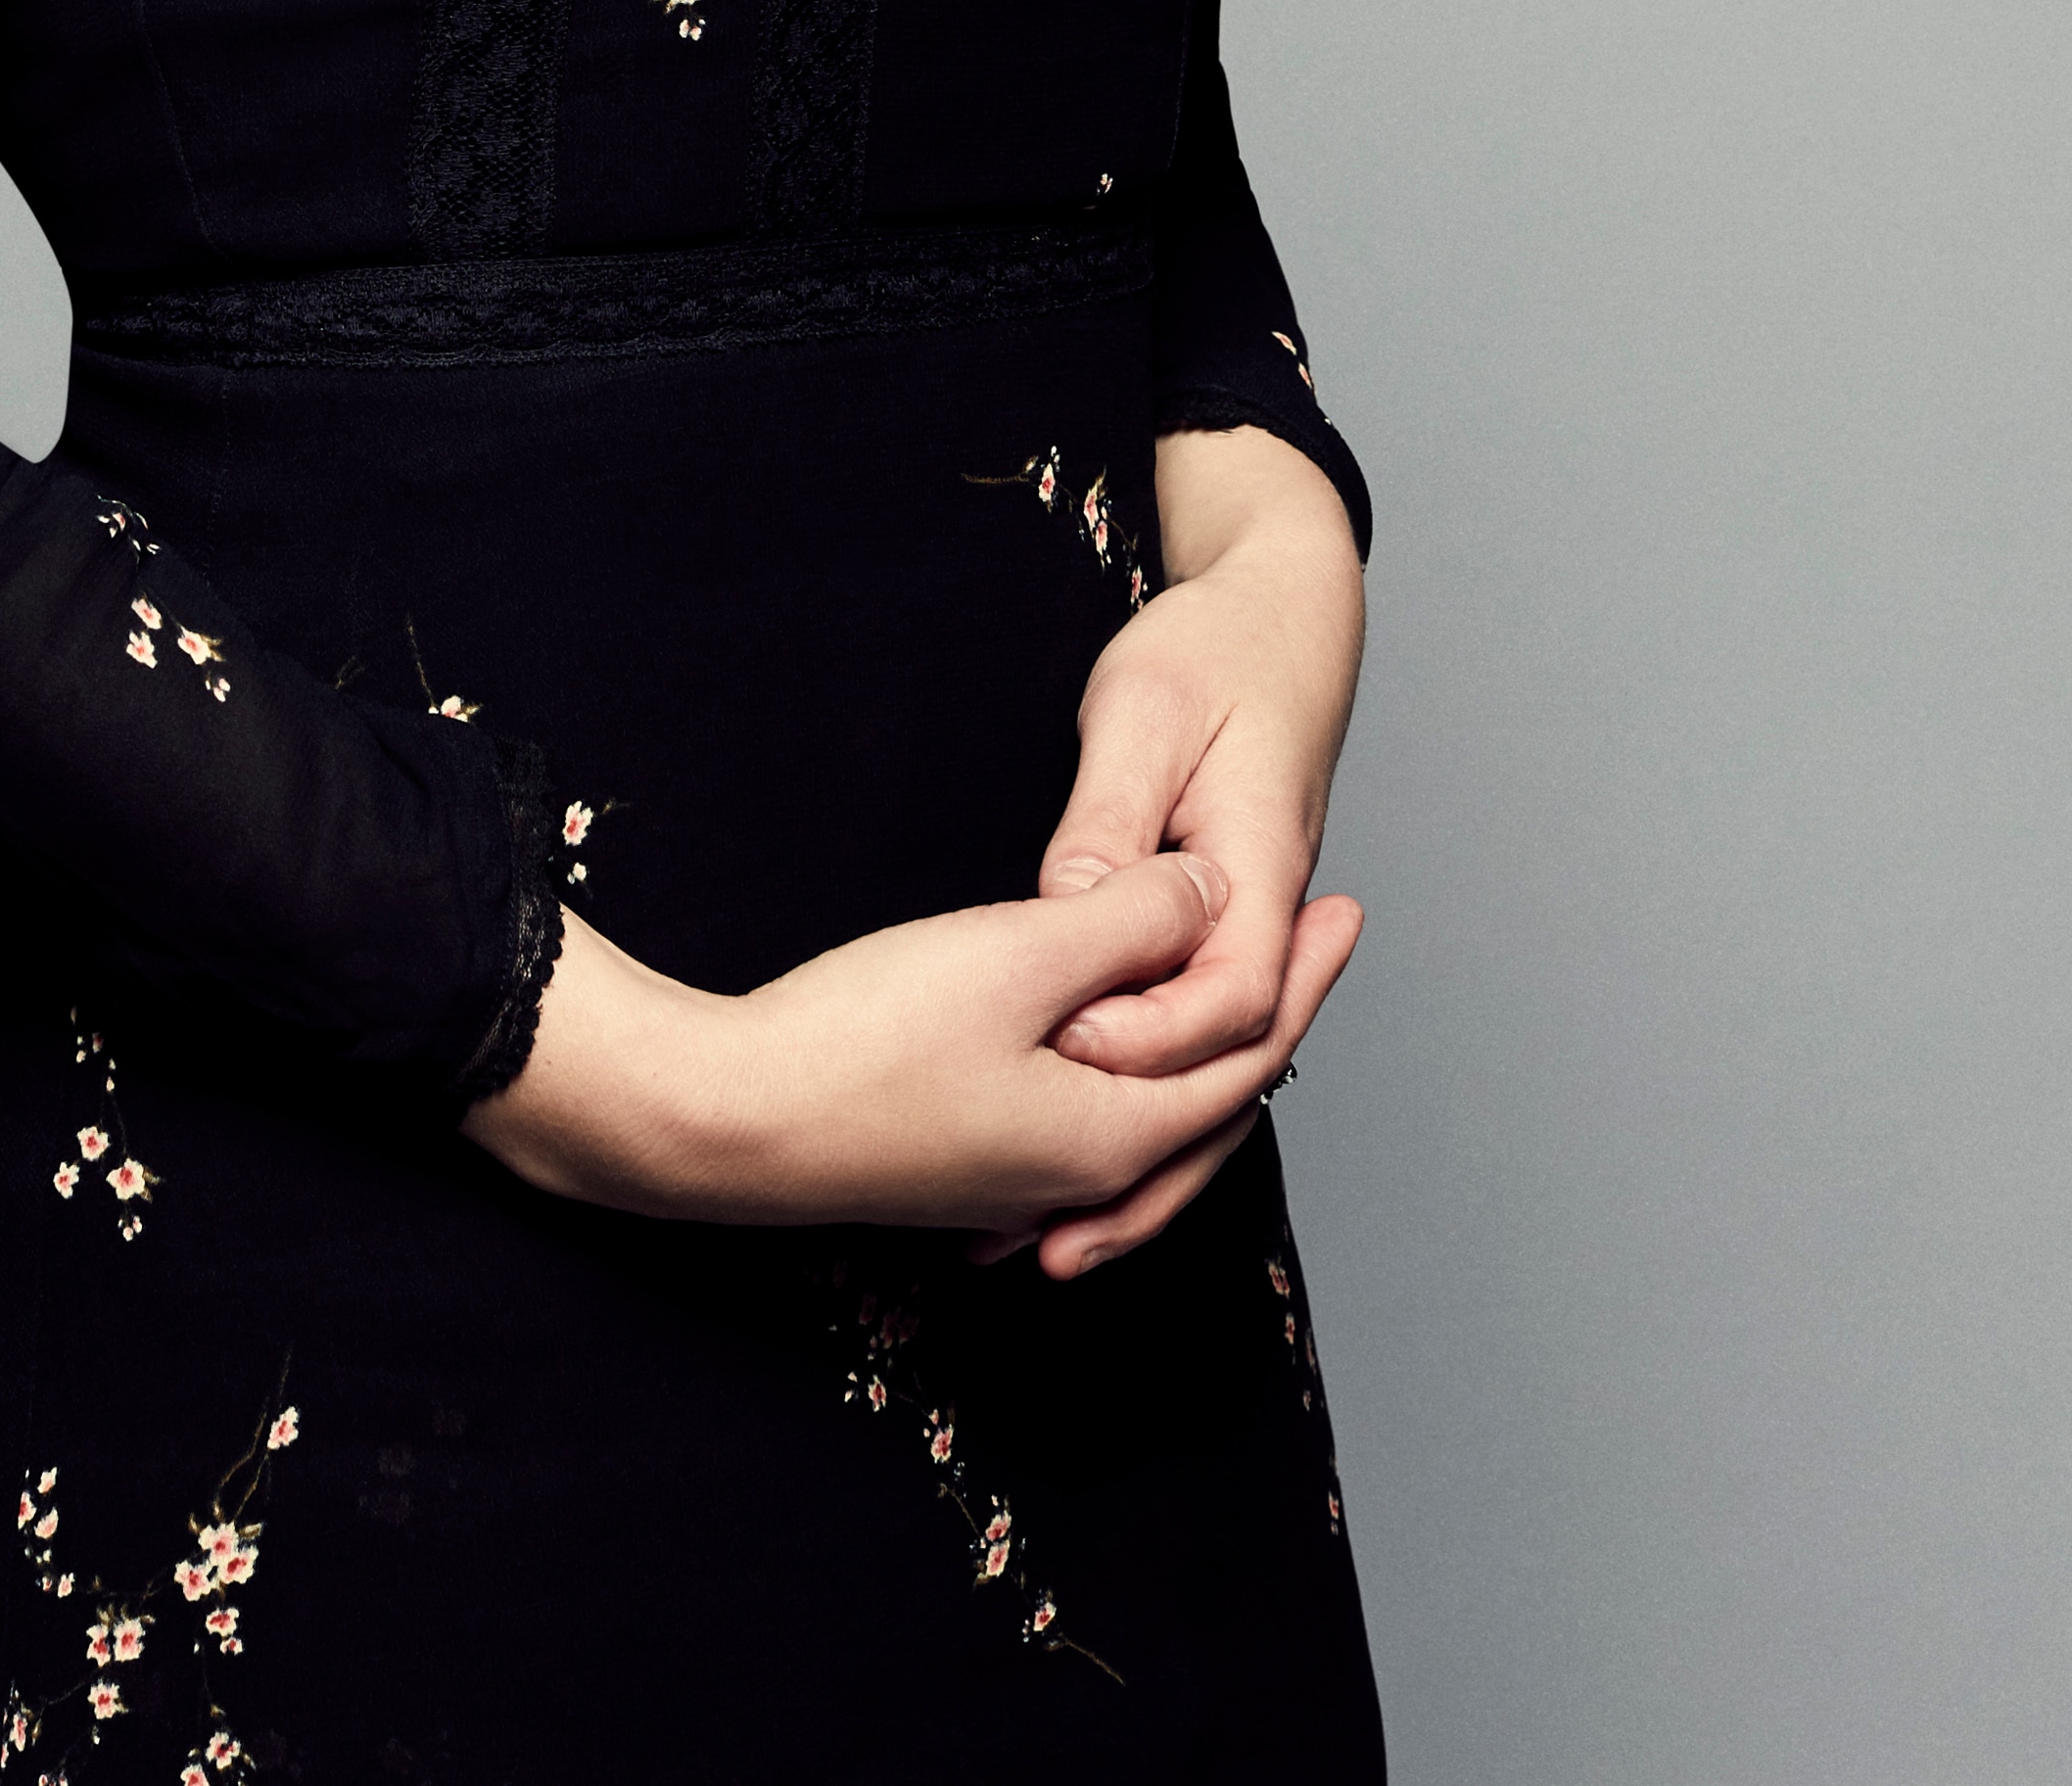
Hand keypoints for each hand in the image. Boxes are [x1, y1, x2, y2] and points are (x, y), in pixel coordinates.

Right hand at [461, 854, 1238, 1238]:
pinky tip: (1106, 1032)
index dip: (1303, 977)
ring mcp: (1013, 1179)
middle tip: (1315, 932)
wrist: (725, 1123)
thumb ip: (1126, 922)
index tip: (1347, 904)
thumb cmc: (865, 1039)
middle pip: (1211, 1098)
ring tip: (1227, 977)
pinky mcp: (960, 1161)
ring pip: (1150, 1112)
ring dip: (1199, 1044)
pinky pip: (1088, 1117)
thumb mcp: (1017, 957)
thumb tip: (1211, 892)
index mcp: (1110, 1134)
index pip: (1247, 1057)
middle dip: (1269, 1013)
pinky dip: (1130, 1066)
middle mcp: (1076, 1176)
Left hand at [1005, 427, 1369, 1278]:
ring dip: (1134, 1168)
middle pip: (1224, 1076)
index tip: (1060, 1041)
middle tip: (1042, 1246)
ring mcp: (1245, 933)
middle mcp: (1265, 918)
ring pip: (1203, 1080)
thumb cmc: (1219, 646)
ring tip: (1041, 1249)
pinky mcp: (1214, 933)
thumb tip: (1077, 907)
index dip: (1147, 1035)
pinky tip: (1057, 1155)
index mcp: (1263, 867)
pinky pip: (1181, 1040)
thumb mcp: (1148, 713)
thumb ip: (1116, 821)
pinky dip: (1130, 1102)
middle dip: (1139, 1170)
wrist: (1285, 612)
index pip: (1227, 996)